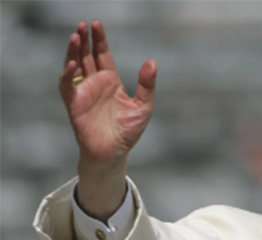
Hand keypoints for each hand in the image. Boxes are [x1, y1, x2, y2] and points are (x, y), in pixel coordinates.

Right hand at [59, 20, 156, 164]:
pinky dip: (68, 75)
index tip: (97, 24)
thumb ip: (147, 84)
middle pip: (87, 56)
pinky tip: (73, 64)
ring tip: (76, 36)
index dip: (99, 40)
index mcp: (111, 81)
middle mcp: (95, 83)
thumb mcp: (144, 106)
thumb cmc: (128, 131)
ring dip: (73, 52)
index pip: (103, 55)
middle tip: (84, 24)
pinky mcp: (74, 104)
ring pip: (74, 66)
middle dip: (85, 40)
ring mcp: (83, 92)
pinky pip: (67, 86)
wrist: (114, 152)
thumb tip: (152, 62)